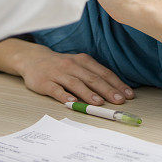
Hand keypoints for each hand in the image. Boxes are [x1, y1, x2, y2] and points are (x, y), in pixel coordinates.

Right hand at [17, 44, 134, 105]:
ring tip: (99, 103)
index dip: (117, 84)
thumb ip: (93, 75)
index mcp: (83, 60)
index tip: (128, 95)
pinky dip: (64, 96)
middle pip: (92, 78)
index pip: (103, 72)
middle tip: (119, 101)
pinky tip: (72, 102)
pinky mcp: (45, 82)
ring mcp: (58, 73)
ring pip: (76, 83)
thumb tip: (115, 90)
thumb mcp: (78, 64)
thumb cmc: (61, 65)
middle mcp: (72, 65)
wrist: (32, 58)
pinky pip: (56, 90)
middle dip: (107, 90)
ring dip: (88, 93)